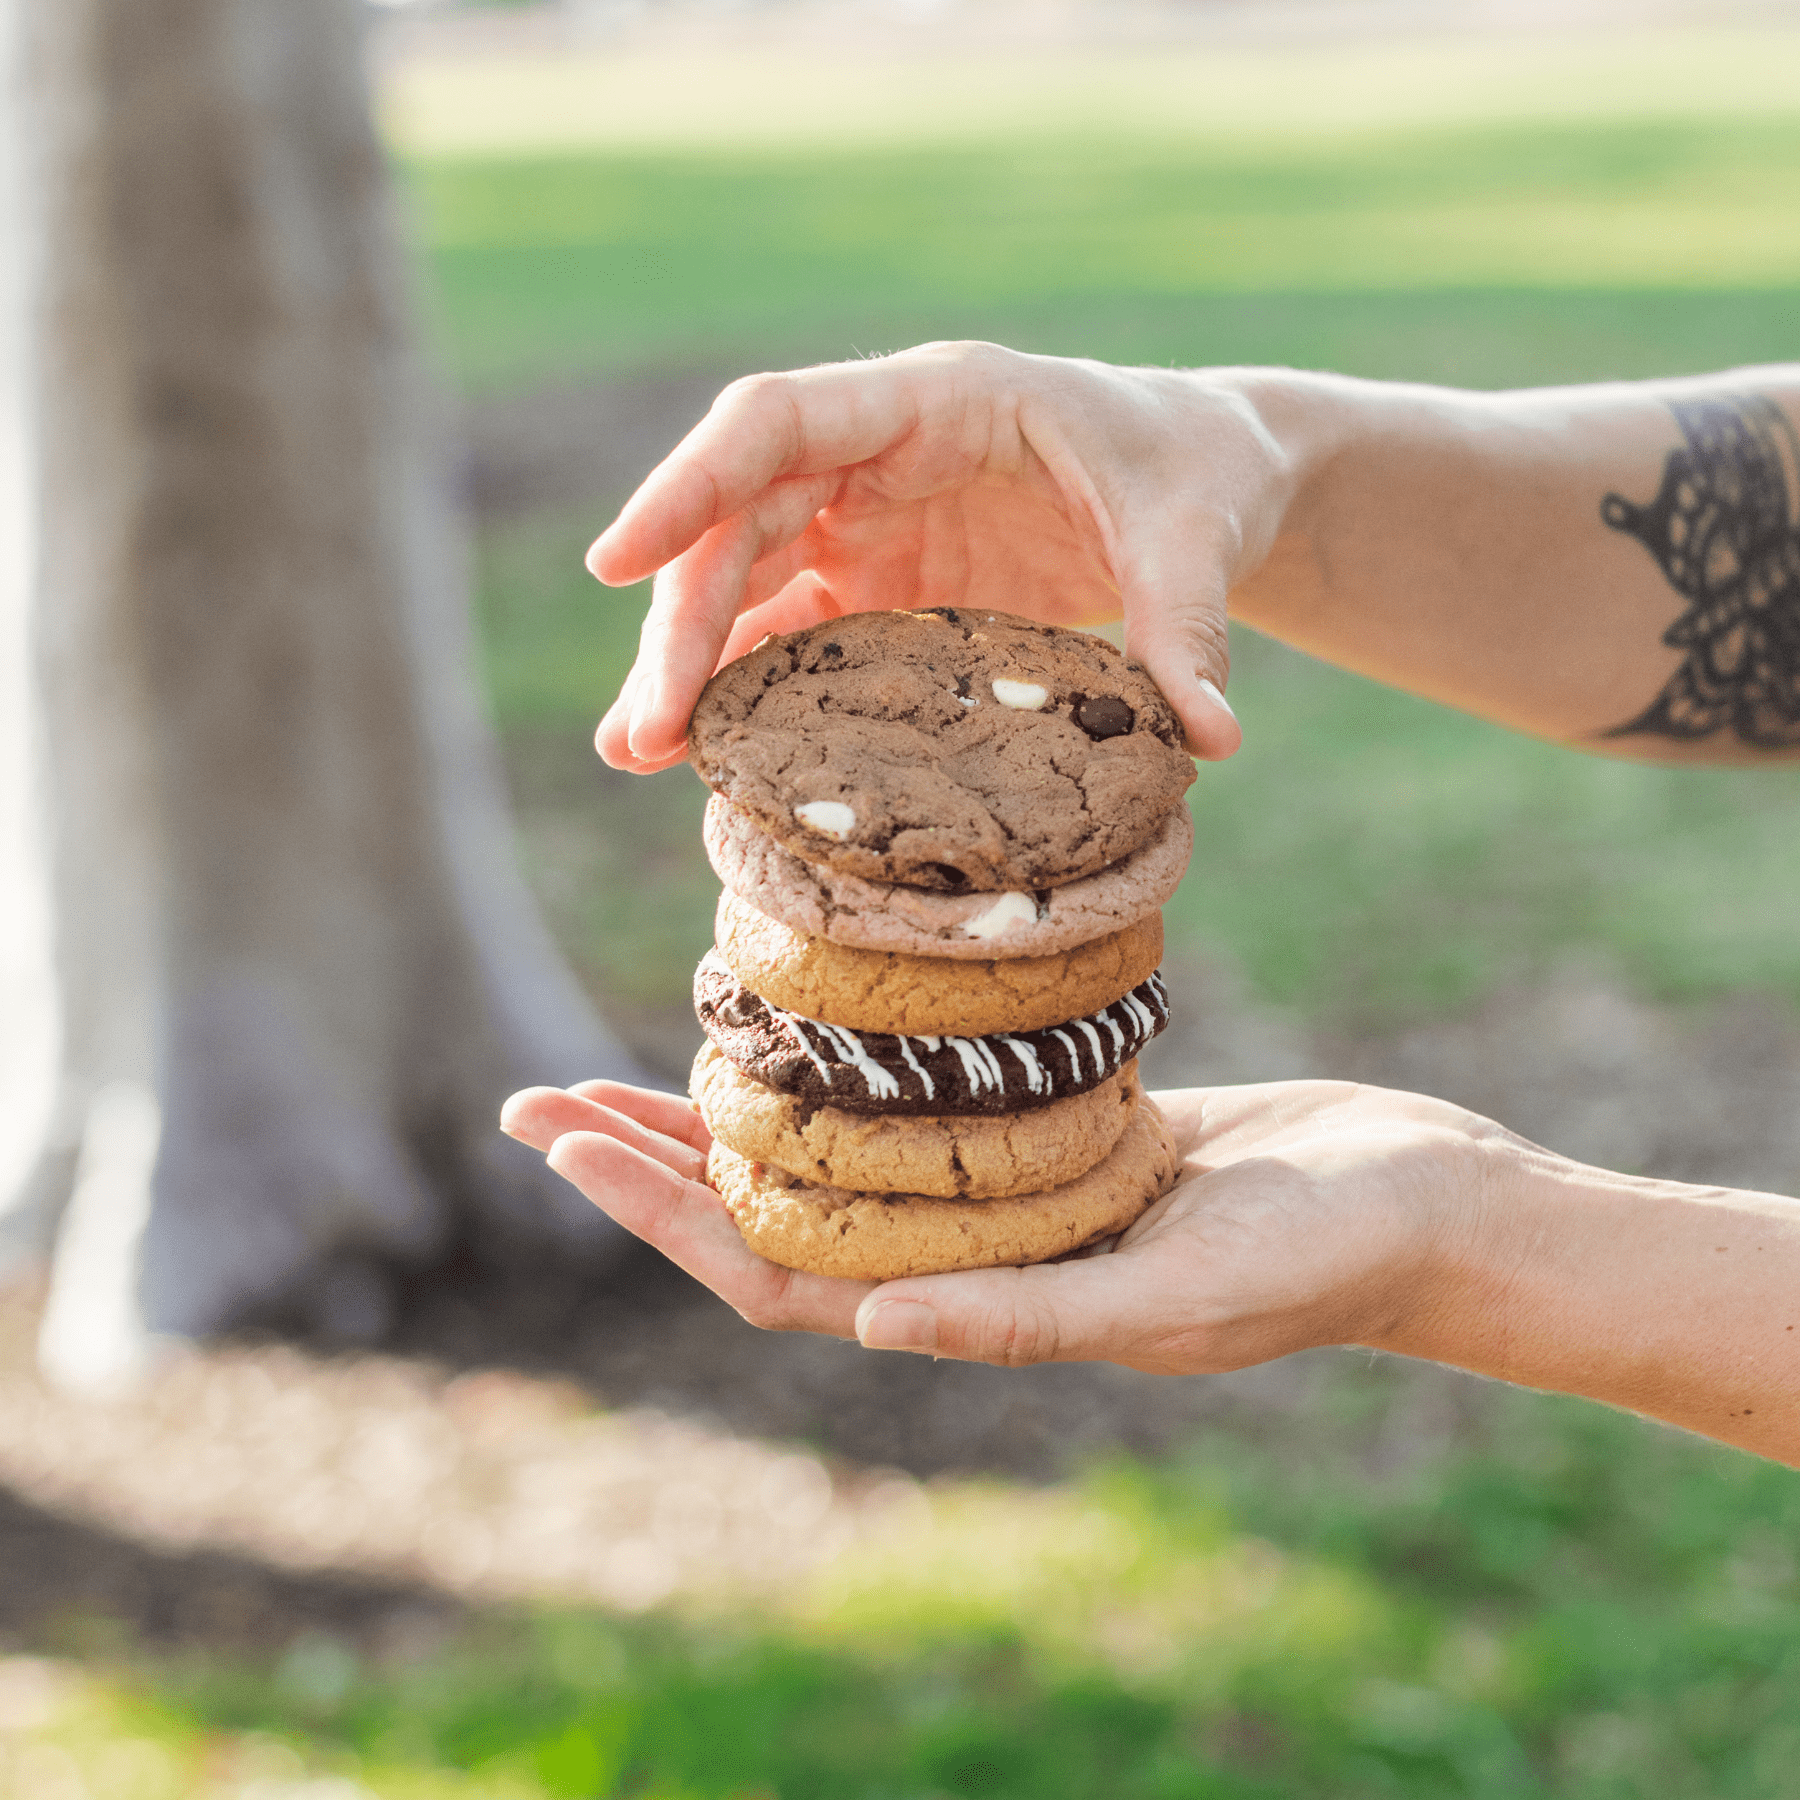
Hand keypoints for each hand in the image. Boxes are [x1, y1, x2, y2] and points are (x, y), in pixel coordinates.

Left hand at [497, 1078, 1509, 1372]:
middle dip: (650, 1163)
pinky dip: (836, 1062)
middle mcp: (971, 1251)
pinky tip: (793, 1012)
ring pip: (826, 1153)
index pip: (773, 1273)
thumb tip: (866, 1328)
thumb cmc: (1320, 1259)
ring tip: (619, 1065)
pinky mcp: (1050, 1126)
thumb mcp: (1174, 1295)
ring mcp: (1005, 1190)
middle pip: (770, 1214)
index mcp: (977, 1307)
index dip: (660, 1218)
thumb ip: (1025, 1317)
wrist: (1421, 1199)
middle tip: (536, 1102)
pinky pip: (909, 1096)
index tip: (565, 1140)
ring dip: (722, 1115)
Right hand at [588, 341, 1301, 772]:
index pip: (776, 421)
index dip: (689, 485)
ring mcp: (871, 525)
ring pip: (747, 583)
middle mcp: (878, 456)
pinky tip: (705, 755)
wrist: (1210, 483)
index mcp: (936, 400)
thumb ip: (1189, 625)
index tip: (616, 563)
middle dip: (684, 621)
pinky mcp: (883, 589)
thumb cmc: (1199, 473)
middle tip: (647, 733)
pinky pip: (793, 635)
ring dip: (693, 665)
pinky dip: (746, 689)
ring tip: (643, 755)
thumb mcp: (1199, 534)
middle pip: (741, 522)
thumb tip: (1210, 739)